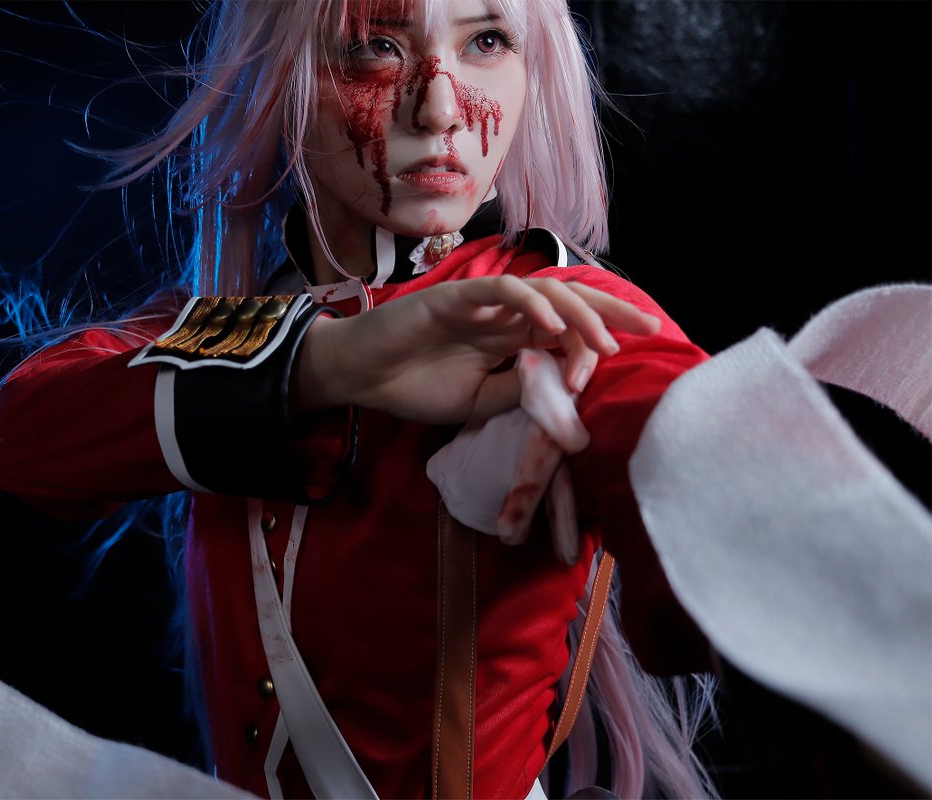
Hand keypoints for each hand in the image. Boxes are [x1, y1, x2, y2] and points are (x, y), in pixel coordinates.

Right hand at [296, 274, 658, 423]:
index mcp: (510, 338)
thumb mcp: (478, 402)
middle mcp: (503, 314)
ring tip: (605, 342)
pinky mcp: (456, 297)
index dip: (600, 336)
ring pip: (542, 292)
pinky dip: (530, 303)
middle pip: (567, 301)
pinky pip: (501, 291)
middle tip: (650, 327)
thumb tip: (565, 388)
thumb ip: (518, 391)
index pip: (567, 327)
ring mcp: (481, 303)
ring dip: (578, 313)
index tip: (628, 356)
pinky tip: (550, 326)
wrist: (359, 377)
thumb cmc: (412, 386)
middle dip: (610, 311)